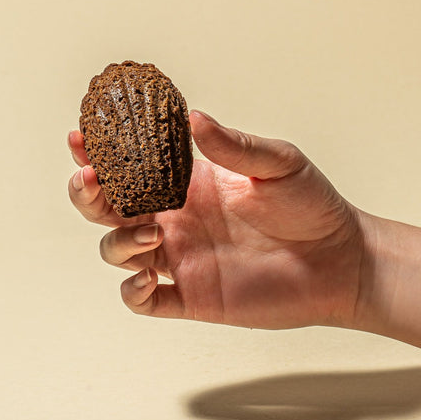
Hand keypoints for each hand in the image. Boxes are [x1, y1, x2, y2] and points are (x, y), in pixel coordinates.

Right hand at [68, 111, 363, 328]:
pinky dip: (134, 293)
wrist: (340, 260)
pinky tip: (148, 279)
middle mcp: (177, 219)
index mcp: (190, 183)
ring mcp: (182, 258)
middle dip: (89, 194)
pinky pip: (146, 301)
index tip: (80, 136)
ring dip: (118, 241)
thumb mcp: (279, 164)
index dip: (101, 152)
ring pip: (120, 251)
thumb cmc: (312, 206)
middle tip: (91, 180)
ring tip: (150, 233)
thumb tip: (193, 118)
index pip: (133, 165)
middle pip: (110, 208)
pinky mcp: (193, 297)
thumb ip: (233, 146)